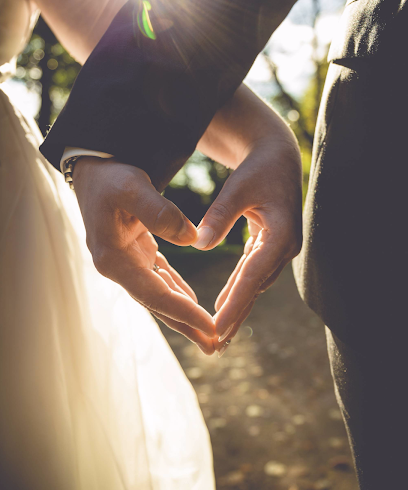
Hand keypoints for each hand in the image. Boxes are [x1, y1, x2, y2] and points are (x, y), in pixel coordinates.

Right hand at [73, 157, 215, 353]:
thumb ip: (160, 213)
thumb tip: (192, 239)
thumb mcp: (134, 188)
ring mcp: (126, 261)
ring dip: (184, 313)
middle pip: (157, 303)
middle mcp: (118, 267)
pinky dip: (176, 290)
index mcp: (113, 259)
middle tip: (215, 346)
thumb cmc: (111, 177)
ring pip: (159, 294)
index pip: (153, 293)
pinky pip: (159, 277)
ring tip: (209, 333)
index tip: (210, 325)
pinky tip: (192, 302)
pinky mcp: (135, 252)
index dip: (182, 312)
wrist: (95, 169)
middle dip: (186, 325)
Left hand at [195, 84, 301, 348]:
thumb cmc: (257, 168)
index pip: (254, 275)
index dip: (235, 302)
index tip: (217, 326)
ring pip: (255, 284)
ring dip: (238, 307)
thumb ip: (219, 215)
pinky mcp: (271, 244)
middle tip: (216, 344)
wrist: (276, 156)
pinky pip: (253, 272)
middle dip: (237, 315)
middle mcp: (285, 246)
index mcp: (281, 234)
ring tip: (218, 333)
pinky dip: (239, 289)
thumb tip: (198, 243)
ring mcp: (280, 247)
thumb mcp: (237, 188)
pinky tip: (224, 303)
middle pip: (256, 287)